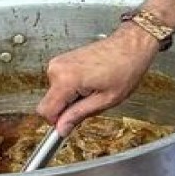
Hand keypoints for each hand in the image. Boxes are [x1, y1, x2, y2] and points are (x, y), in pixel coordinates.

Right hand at [36, 24, 159, 133]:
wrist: (129, 46)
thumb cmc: (124, 69)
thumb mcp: (105, 100)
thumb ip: (78, 115)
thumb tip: (61, 129)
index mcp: (66, 79)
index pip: (45, 111)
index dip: (57, 123)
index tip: (69, 125)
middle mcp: (57, 68)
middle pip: (48, 103)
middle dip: (66, 110)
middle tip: (90, 103)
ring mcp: (58, 62)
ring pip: (54, 94)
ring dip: (70, 98)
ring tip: (92, 89)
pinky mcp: (61, 60)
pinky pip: (58, 84)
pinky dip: (70, 88)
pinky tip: (89, 82)